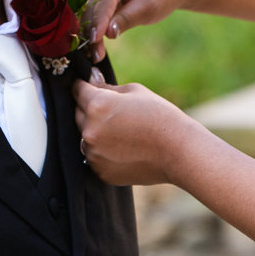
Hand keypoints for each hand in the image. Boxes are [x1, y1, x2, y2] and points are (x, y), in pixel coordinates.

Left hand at [72, 79, 195, 185]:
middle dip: (90, 110)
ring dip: (96, 132)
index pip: (77, 91)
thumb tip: (91, 84)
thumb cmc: (159, 115)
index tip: (87, 87)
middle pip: (77, 114)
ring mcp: (93, 153)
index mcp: (96, 105)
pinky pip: (94, 156)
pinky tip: (125, 147)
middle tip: (113, 111)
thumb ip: (106, 88)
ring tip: (122, 132)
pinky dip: (103, 151)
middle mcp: (89, 130)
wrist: (177, 150)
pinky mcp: (100, 171)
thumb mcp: (133, 91)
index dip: (83, 87)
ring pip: (85, 137)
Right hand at [83, 0, 188, 52]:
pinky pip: (94, 9)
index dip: (99, 18)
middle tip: (95, 54)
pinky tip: (96, 45)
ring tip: (96, 54)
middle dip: (93, 28)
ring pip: (91, 8)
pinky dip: (95, 26)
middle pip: (94, 2)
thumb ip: (127, 18)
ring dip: (92, 30)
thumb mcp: (150, 7)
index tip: (95, 39)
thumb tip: (107, 34)